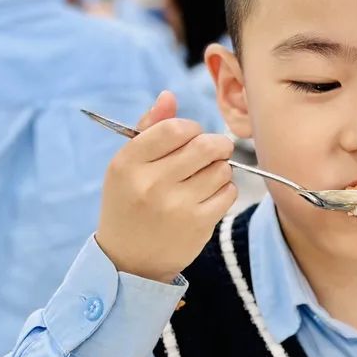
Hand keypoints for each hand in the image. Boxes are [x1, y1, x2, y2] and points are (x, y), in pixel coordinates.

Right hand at [95, 91, 236, 282]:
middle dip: (215, 144)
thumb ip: (149, 128)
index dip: (191, 128)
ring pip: (221, 168)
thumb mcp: (128, 166)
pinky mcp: (198, 224)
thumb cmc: (130, 203)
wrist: (129, 260)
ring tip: (203, 179)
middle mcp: (151, 184)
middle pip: (206, 145)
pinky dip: (224, 190)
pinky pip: (229, 192)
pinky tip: (208, 197)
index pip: (175, 129)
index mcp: (128, 163)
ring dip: (219, 169)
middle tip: (212, 152)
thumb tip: (170, 96)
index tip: (191, 137)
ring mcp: (176, 206)